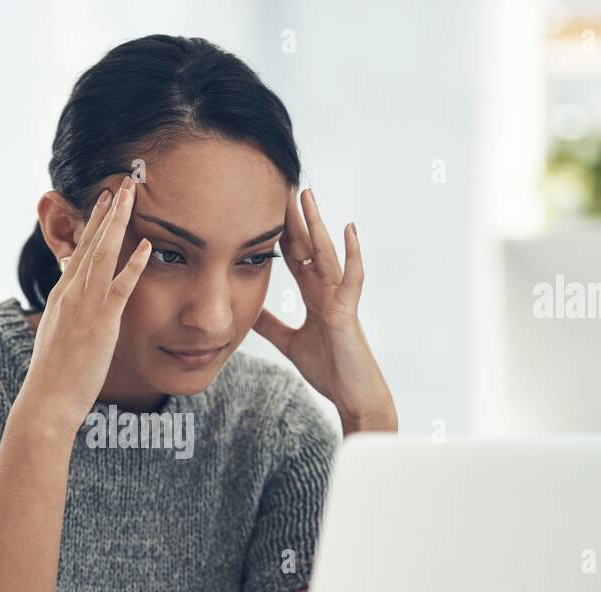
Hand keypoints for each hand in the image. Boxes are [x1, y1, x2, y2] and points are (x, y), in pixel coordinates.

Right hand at [21, 175, 150, 434]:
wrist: (47, 400)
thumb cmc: (55, 377)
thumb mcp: (59, 336)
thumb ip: (69, 316)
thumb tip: (75, 308)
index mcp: (61, 295)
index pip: (79, 251)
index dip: (93, 224)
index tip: (105, 201)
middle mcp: (70, 293)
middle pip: (90, 243)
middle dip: (107, 211)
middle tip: (122, 183)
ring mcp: (84, 306)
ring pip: (102, 255)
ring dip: (118, 222)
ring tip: (131, 195)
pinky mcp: (100, 323)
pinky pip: (119, 287)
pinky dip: (134, 265)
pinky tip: (147, 246)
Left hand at [253, 187, 396, 432]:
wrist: (352, 397)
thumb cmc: (330, 369)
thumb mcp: (289, 343)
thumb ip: (271, 325)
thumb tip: (248, 311)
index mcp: (313, 296)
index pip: (294, 256)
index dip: (280, 233)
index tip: (264, 206)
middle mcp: (327, 291)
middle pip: (307, 247)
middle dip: (295, 218)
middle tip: (282, 185)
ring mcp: (339, 299)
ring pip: (326, 254)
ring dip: (317, 224)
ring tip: (308, 196)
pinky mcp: (348, 312)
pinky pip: (351, 278)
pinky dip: (352, 253)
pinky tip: (348, 229)